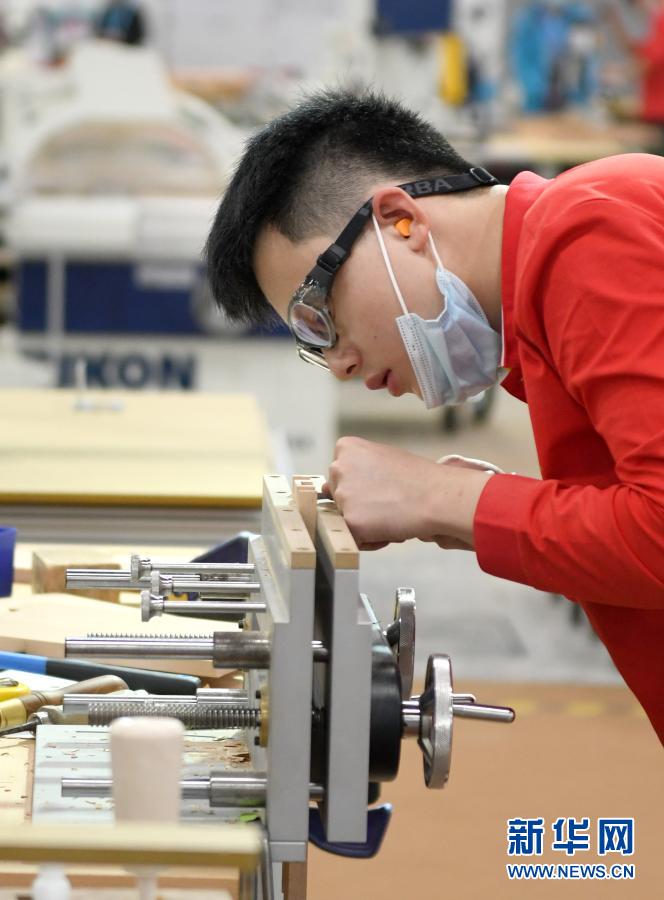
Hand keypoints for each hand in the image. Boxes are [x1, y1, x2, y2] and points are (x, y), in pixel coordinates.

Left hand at [324, 436, 492, 550]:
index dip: (361, 488)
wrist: (437, 496)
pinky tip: (390, 528)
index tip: (381, 489)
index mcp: (346, 448)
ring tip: (391, 514)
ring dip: (366, 523)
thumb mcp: (381, 460)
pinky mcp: (350, 521)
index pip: (339, 476)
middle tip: (388, 503)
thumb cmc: (417, 479)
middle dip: (360, 506)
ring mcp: (342, 496)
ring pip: (345, 520)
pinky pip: (354, 539)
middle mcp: (338, 468)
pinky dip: (371, 540)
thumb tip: (323, 488)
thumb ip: (355, 470)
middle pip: (338, 498)